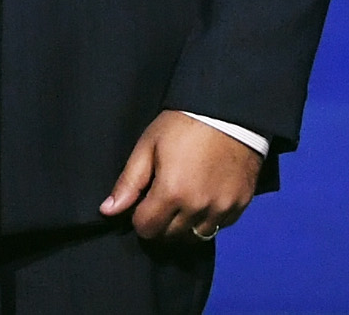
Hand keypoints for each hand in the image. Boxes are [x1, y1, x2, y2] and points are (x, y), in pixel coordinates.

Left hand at [99, 110, 260, 241]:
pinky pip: (220, 227)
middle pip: (170, 237)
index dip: (139, 218)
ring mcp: (222, 209)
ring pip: (195, 237)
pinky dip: (208, 219)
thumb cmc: (183, 124)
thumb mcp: (148, 146)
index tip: (143, 203)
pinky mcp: (240, 205)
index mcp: (171, 193)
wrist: (228, 112)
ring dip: (184, 226)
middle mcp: (198, 208)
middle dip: (160, 223)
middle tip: (161, 201)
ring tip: (182, 202)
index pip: (146, 229)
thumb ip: (129, 183)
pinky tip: (204, 200)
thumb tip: (108, 211)